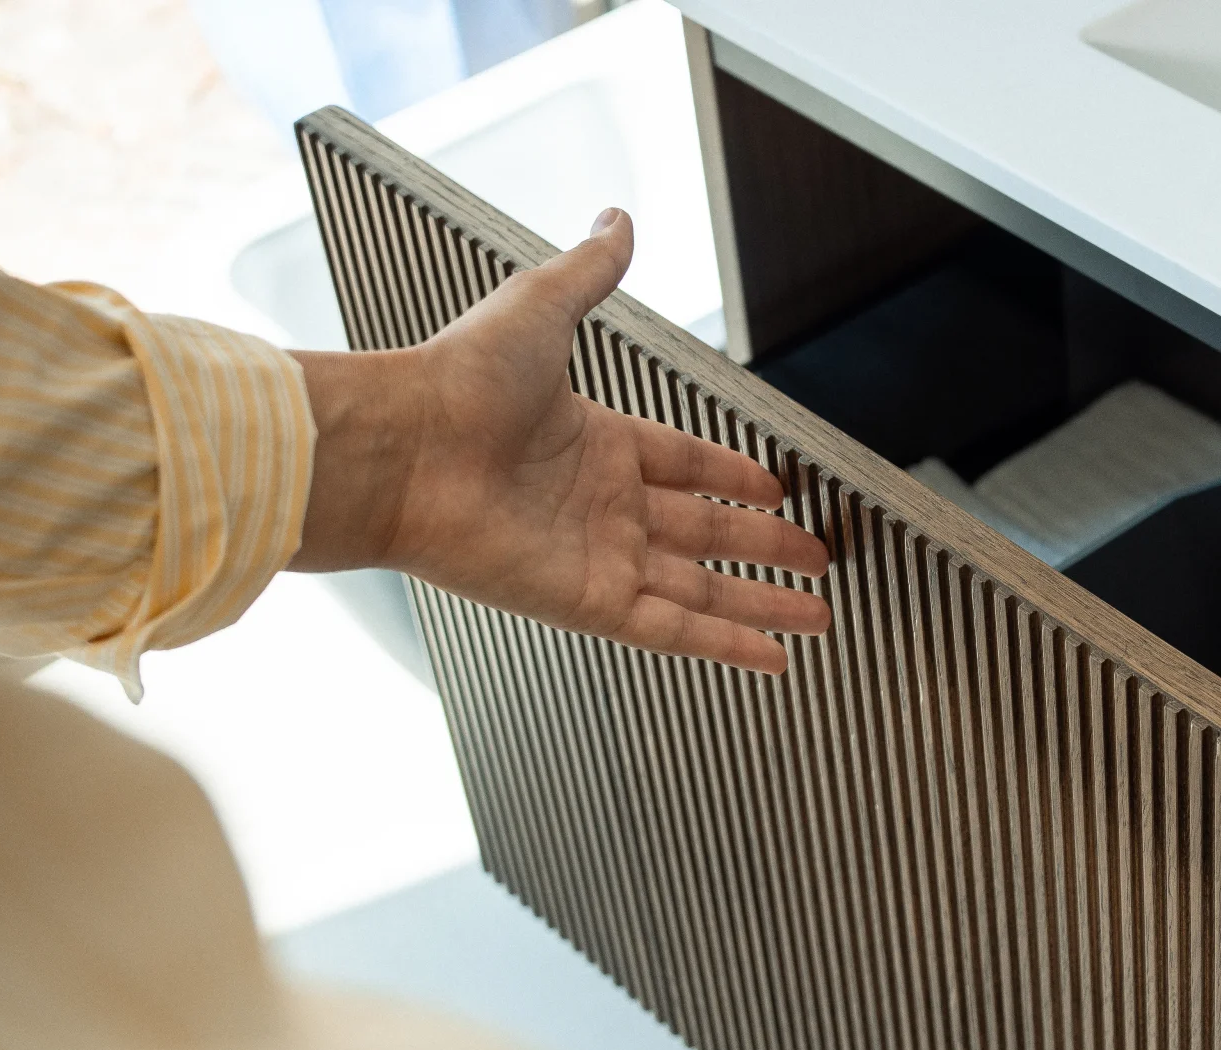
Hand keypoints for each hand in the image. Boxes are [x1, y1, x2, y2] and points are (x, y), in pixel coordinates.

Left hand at [289, 209, 831, 672]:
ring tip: (817, 616)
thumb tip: (617, 219)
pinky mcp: (589, 603)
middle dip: (765, 547)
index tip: (777, 490)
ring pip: (702, 588)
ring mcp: (598, 558)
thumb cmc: (456, 377)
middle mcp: (601, 504)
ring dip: (762, 604)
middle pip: (706, 532)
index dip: (734, 477)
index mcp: (594, 439)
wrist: (403, 447)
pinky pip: (673, 631)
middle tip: (816, 558)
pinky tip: (770, 658)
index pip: (685, 464)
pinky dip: (725, 646)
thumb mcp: (540, 306)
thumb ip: (590, 272)